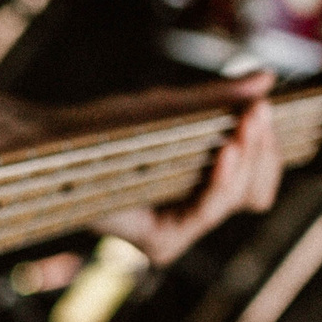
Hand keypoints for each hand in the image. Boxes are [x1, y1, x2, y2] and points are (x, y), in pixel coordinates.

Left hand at [38, 71, 284, 265]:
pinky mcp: (160, 242)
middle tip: (257, 112)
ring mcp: (177, 232)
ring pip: (240, 201)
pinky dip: (222, 181)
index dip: (267, 147)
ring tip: (247, 123)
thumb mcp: (171, 109)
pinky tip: (227, 152)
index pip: (257, 180)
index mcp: (199, 189)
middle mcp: (191, 215)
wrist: (53, 143)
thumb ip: (218, 99)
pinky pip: (207, 214)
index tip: (264, 107)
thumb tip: (267, 79)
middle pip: (257, 192)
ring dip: (250, 158)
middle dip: (264, 149)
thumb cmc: (103, 128)